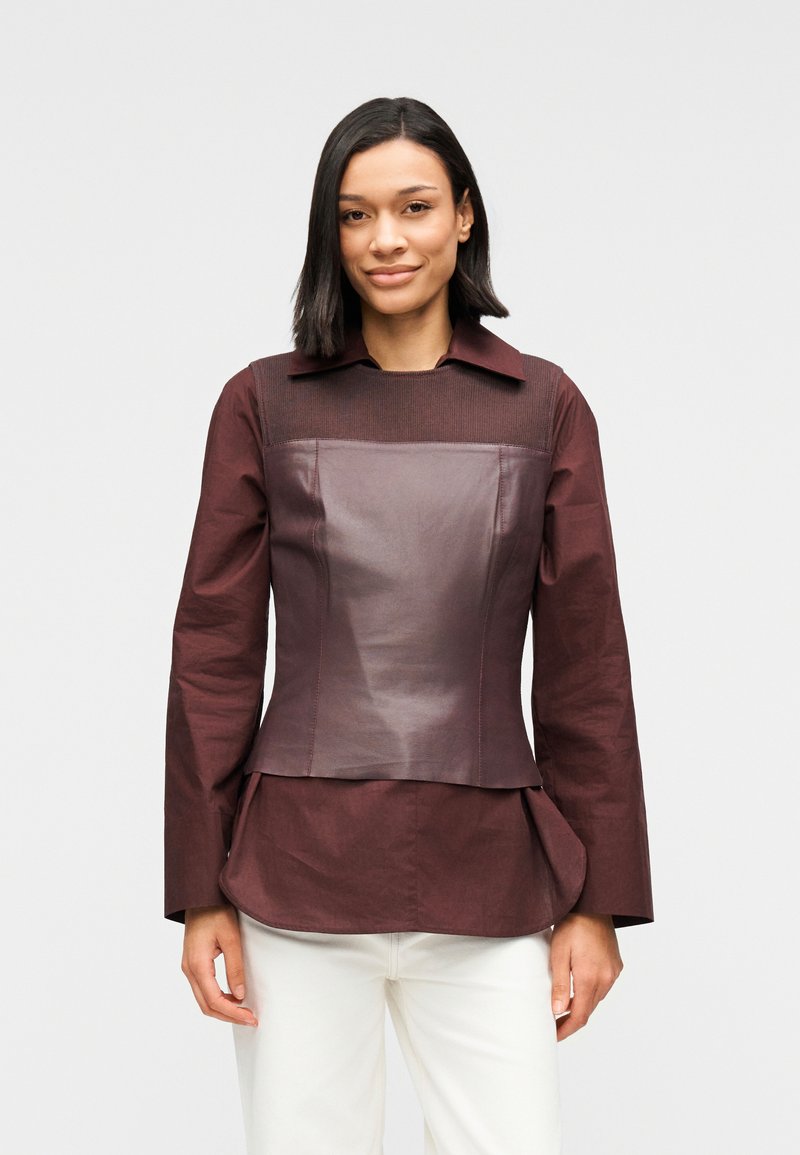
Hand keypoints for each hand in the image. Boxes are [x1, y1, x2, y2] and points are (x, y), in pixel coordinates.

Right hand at [182, 904, 258, 1026]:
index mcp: (197, 964)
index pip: (214, 1000)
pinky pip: (203, 989)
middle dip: (228, 1016)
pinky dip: (217, 998)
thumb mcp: (231, 937)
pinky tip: (232, 998)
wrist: (201, 896)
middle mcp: (189, 969)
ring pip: (203, 999)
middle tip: (250, 1019)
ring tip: (244, 1011)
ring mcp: (188, 967)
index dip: (233, 1013)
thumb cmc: (215, 911)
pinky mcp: (193, 964)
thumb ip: (235, 966)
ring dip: (222, 1009)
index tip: (250, 1017)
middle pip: (206, 1005)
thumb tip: (239, 995)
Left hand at [549, 912, 622, 1040]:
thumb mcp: (558, 953)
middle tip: (553, 1025)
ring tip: (562, 1009)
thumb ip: (559, 984)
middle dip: (571, 1021)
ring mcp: (613, 972)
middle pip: (588, 1010)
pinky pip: (603, 987)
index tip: (553, 1036)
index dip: (566, 1029)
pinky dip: (590, 993)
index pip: (579, 1015)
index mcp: (590, 978)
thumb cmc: (572, 925)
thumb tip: (557, 1011)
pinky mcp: (616, 965)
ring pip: (596, 1000)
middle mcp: (606, 978)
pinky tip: (578, 990)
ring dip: (581, 1007)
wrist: (593, 904)